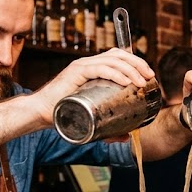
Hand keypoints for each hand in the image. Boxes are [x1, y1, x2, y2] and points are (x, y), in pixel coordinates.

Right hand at [32, 48, 154, 124]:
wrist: (41, 113)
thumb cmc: (64, 114)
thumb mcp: (92, 120)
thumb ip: (109, 128)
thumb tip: (126, 137)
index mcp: (93, 69)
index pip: (118, 57)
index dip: (136, 62)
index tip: (149, 76)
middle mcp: (88, 63)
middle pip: (118, 55)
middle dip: (138, 63)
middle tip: (150, 77)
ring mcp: (82, 66)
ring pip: (112, 60)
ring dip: (131, 69)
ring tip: (142, 81)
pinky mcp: (75, 72)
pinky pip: (99, 69)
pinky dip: (115, 74)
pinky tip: (126, 82)